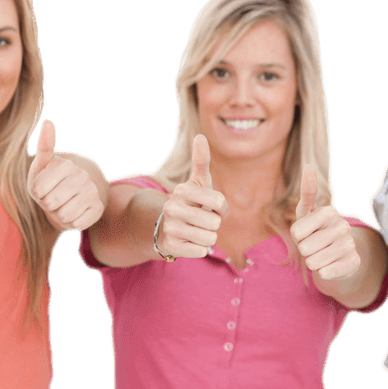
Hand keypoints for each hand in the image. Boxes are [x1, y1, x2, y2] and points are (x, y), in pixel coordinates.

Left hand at [27, 119, 102, 230]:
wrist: (77, 192)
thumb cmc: (52, 179)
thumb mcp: (42, 165)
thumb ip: (44, 147)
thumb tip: (48, 122)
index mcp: (66, 164)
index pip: (37, 190)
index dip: (37, 193)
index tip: (45, 186)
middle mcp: (82, 176)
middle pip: (50, 203)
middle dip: (48, 204)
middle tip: (54, 196)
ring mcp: (92, 192)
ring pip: (63, 216)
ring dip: (59, 214)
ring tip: (64, 204)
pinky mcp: (98, 208)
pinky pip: (75, 224)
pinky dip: (71, 222)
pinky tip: (75, 211)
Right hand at [155, 134, 226, 257]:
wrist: (165, 227)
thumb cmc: (190, 203)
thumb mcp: (198, 183)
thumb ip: (201, 161)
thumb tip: (200, 136)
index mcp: (183, 190)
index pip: (220, 202)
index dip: (222, 209)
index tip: (212, 207)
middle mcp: (173, 207)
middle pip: (215, 223)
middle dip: (214, 225)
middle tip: (201, 221)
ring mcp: (170, 227)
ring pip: (209, 239)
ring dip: (207, 237)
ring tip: (194, 230)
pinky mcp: (170, 245)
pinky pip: (201, 251)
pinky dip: (199, 249)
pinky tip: (188, 241)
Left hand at [291, 164, 360, 280]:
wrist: (339, 255)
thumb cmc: (316, 231)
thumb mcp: (307, 212)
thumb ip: (307, 191)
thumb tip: (309, 166)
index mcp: (329, 212)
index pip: (296, 232)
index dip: (297, 236)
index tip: (308, 232)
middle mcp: (343, 226)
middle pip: (304, 248)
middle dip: (305, 251)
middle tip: (315, 245)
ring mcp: (350, 244)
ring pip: (313, 262)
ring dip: (313, 262)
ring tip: (322, 254)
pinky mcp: (354, 262)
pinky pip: (324, 274)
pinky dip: (323, 272)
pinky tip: (332, 264)